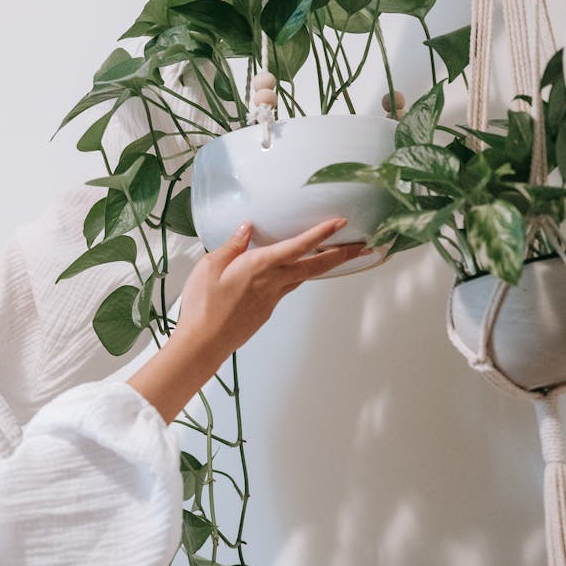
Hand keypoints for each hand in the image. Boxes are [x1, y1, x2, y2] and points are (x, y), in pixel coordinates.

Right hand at [173, 217, 367, 364]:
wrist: (203, 342)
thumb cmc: (202, 305)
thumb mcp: (209, 266)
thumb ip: (231, 246)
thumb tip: (246, 229)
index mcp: (259, 265)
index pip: (298, 246)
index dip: (321, 233)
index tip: (340, 222)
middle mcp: (272, 282)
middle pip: (315, 266)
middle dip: (341, 254)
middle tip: (363, 246)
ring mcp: (272, 299)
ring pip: (303, 278)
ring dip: (322, 266)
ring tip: (336, 255)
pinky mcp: (266, 311)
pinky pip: (286, 289)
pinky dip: (295, 278)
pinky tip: (291, 274)